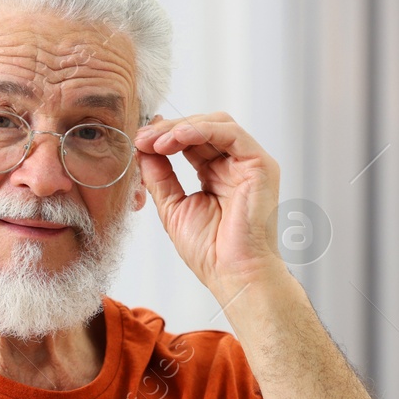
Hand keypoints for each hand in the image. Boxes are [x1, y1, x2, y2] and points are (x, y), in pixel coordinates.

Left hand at [134, 112, 283, 299]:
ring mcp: (249, 164)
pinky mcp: (260, 164)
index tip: (138, 142)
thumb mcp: (172, 207)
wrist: (233, 274)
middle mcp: (234, 166)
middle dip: (168, 130)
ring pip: (216, 124)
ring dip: (182, 127)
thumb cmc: (210, 252)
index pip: (190, 142)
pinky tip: (178, 138)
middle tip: (142, 139)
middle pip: (202, 128)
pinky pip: (231, 133)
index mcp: (216, 175)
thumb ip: (159, 176)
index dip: (164, 137)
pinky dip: (202, 130)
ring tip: (156, 141)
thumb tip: (143, 149)